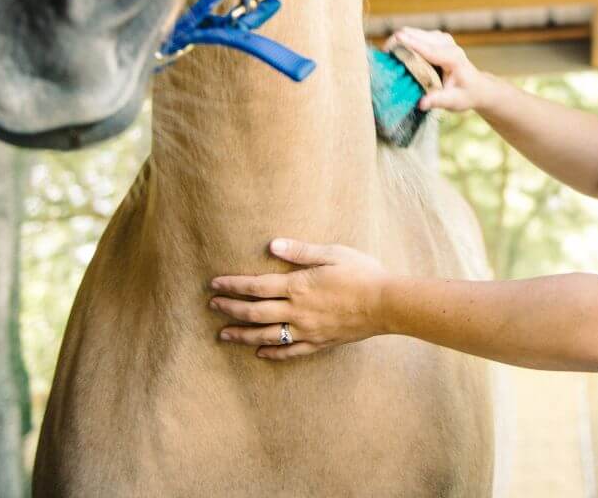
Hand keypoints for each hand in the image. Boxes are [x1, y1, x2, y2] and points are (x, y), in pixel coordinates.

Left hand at [209, 238, 390, 360]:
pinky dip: (271, 353)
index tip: (215, 284)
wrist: (385, 304)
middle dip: (230, 309)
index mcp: (298, 286)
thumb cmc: (361, 272)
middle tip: (212, 307)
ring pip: (266, 335)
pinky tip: (259, 353)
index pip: (257, 286)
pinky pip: (289, 351)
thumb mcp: (332, 253)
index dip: (233, 285)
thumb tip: (271, 244)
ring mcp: (307, 330)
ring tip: (223, 334)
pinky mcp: (318, 343)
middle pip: (255, 312)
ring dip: (242, 334)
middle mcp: (297, 311)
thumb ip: (300, 251)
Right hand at [385, 27, 493, 112]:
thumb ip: (438, 101)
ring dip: (399, 41)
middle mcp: (447, 43)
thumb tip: (421, 104)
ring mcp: (441, 38)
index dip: (410, 44)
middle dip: (398, 42)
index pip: (428, 48)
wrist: (477, 86)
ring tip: (386, 55)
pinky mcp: (435, 38)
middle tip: (382, 56)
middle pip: (417, 34)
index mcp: (453, 57)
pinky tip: (396, 53)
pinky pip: (415, 34)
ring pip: (413, 32)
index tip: (392, 43)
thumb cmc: (466, 94)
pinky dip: (404, 41)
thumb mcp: (454, 102)